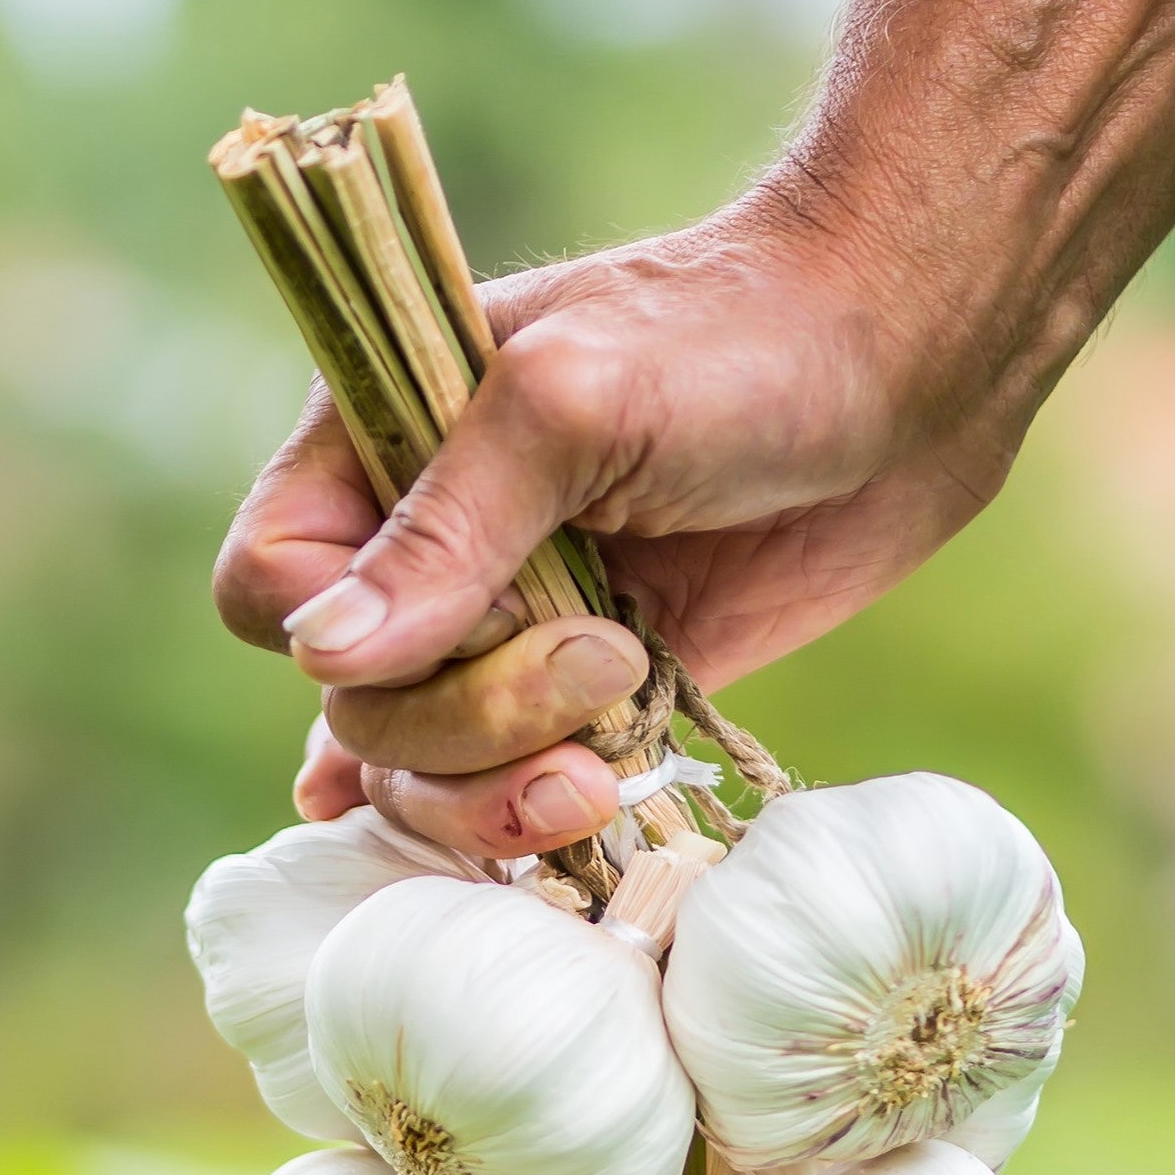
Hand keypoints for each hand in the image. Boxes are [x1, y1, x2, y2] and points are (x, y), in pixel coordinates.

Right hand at [212, 0, 1174, 857]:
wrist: (904, 367)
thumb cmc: (738, 339)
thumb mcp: (573, 406)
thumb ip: (449, 533)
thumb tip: (325, 658)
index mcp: (378, 447)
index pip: (270, 588)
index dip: (338, 643)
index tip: (462, 618)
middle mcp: (427, 551)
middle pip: (356, 712)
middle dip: (464, 727)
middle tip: (599, 664)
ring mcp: (508, 632)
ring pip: (427, 775)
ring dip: (497, 799)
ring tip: (600, 768)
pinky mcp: (595, 696)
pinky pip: (521, 792)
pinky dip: (536, 826)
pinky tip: (553, 835)